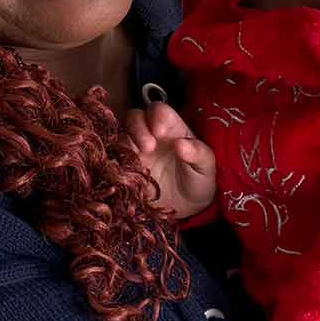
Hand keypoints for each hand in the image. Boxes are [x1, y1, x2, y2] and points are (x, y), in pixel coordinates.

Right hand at [123, 102, 216, 218]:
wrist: (187, 208)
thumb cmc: (199, 182)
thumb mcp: (206, 168)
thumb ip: (198, 154)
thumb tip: (181, 144)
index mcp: (172, 129)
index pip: (160, 112)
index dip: (158, 116)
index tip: (161, 131)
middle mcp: (150, 135)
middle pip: (135, 117)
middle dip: (138, 128)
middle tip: (149, 147)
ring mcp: (135, 150)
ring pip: (121, 134)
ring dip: (125, 142)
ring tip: (138, 158)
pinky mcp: (124, 167)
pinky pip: (112, 158)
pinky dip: (114, 159)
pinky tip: (124, 169)